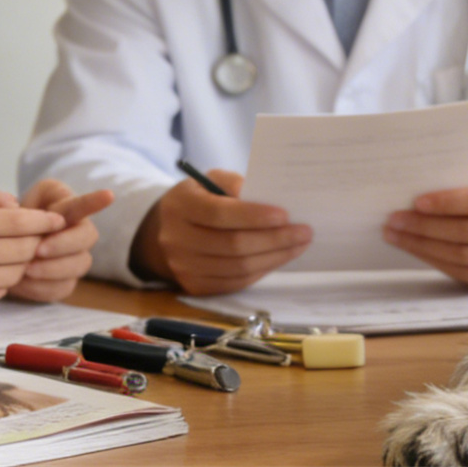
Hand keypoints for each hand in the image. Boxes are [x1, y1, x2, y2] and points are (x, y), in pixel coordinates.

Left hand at [7, 179, 114, 302]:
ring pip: (79, 266)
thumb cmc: (6, 222)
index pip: (82, 203)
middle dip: (63, 245)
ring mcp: (74, 257)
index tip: (109, 195)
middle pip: (86, 238)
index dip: (94, 201)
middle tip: (37, 250)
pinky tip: (22, 283)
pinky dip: (41, 287)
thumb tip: (11, 209)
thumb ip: (5, 202)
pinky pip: (62, 287)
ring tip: (24, 270)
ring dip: (52, 269)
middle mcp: (77, 231)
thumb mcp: (4, 202)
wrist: (1, 249)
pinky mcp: (64, 281)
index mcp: (63, 206)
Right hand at [130, 169, 310, 295]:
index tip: (285, 215)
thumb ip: (236, 184)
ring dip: (274, 258)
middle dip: (274, 240)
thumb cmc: (198, 200)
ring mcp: (184, 268)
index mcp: (181, 206)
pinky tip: (279, 258)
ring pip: (238, 268)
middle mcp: (177, 240)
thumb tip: (270, 198)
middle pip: (233, 246)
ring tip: (298, 245)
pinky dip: (262, 270)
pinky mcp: (194, 286)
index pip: (220, 214)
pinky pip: (236, 283)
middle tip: (304, 232)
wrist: (163, 231)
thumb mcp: (210, 181)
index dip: (254, 216)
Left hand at [384, 164, 467, 292]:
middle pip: (463, 232)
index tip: (416, 202)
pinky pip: (459, 272)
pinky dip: (432, 260)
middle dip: (424, 226)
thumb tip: (424, 182)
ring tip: (395, 235)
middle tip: (394, 220)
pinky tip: (414, 248)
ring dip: (420, 246)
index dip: (445, 203)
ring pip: (457, 255)